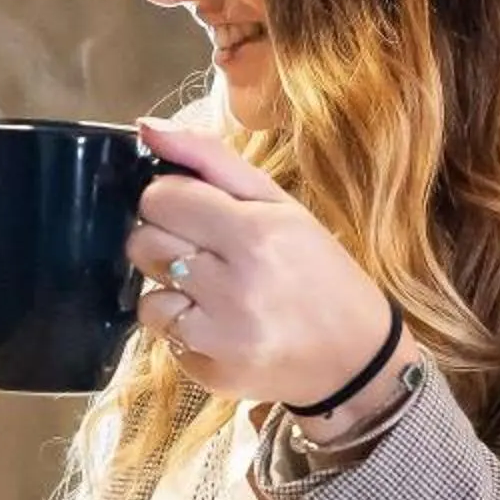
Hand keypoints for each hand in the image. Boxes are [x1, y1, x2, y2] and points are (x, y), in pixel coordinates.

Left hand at [124, 116, 407, 415]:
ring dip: (172, 290)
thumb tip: (147, 127)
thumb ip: (209, 158)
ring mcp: (218, 336)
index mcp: (253, 232)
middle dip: (166, 241)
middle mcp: (232, 286)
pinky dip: (184, 330)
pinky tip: (221, 326)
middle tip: (207, 253)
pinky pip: (164, 338)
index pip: (159, 198)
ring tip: (215, 293)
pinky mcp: (208, 373)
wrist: (357, 358)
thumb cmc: (318, 271)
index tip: (197, 212)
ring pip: (146, 296)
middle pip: (142, 243)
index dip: (171, 200)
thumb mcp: (279, 205)